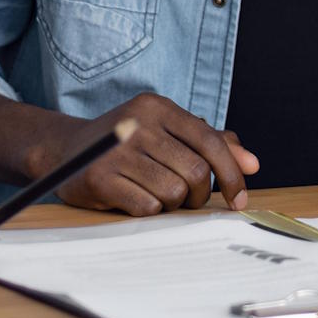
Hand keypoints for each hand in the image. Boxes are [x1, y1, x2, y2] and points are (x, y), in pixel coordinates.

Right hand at [38, 93, 259, 216]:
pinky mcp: (99, 179)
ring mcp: (116, 151)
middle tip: (189, 198)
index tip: (240, 200)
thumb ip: (211, 143)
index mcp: (158, 107)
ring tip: (158, 194)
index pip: (210, 141)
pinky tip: (137, 199)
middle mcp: (137, 123)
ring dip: (174, 204)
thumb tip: (252, 164)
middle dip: (200, 194)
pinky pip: (147, 207)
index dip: (232, 173)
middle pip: (196, 171)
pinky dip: (150, 210)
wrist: (64, 151)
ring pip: (174, 192)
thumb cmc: (128, 143)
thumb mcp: (167, 131)